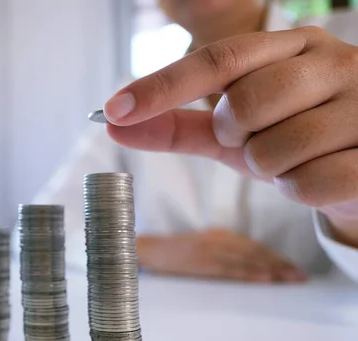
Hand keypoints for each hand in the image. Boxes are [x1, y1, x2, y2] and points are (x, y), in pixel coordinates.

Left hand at [103, 27, 357, 244]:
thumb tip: (113, 123)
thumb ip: (177, 123)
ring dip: (270, 167)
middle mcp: (330, 62)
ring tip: (296, 157)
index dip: (161, 87)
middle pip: (241, 105)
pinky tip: (321, 175)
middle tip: (258, 138)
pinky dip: (300, 191)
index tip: (113, 110)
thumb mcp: (235, 129)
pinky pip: (308, 184)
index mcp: (291, 47)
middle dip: (234, 135)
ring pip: (272, 150)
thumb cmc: (294, 138)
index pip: (216, 59)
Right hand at [137, 230, 306, 282]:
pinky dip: (249, 273)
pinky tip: (264, 279)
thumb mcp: (200, 244)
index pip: (252, 246)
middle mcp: (217, 239)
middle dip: (279, 264)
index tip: (292, 268)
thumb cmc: (173, 251)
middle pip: (254, 252)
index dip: (274, 256)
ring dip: (270, 269)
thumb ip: (221, 248)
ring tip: (289, 279)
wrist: (147, 249)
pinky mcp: (201, 262)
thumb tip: (246, 263)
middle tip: (299, 276)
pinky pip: (229, 268)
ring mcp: (209, 250)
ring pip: (246, 259)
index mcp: (218, 234)